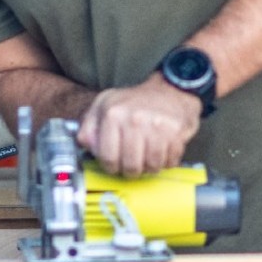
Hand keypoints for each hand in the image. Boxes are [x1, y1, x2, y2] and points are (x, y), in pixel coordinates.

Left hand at [76, 73, 200, 176]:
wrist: (168, 91)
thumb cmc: (133, 102)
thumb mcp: (103, 106)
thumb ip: (88, 127)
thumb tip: (85, 147)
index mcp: (112, 114)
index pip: (107, 156)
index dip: (110, 167)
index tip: (113, 166)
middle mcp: (134, 119)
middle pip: (130, 165)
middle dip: (130, 171)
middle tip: (131, 165)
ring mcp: (157, 126)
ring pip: (151, 166)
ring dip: (149, 168)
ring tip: (146, 158)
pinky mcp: (176, 132)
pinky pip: (170, 162)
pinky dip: (166, 163)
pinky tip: (161, 152)